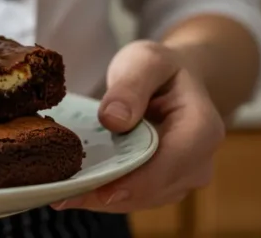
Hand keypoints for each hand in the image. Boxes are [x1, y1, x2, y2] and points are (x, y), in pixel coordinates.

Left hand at [52, 40, 224, 211]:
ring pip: (139, 200)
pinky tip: (73, 189)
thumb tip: (113, 119)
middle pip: (151, 189)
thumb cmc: (161, 69)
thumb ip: (131, 86)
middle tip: (59, 195)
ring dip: (100, 198)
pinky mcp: (163, 186)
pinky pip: (133, 197)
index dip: (133, 182)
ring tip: (59, 193)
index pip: (168, 164)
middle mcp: (198, 162)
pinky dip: (103, 194)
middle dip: (106, 194)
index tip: (95, 189)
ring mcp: (182, 178)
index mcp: (201, 129)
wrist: (176, 80)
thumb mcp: (146, 61)